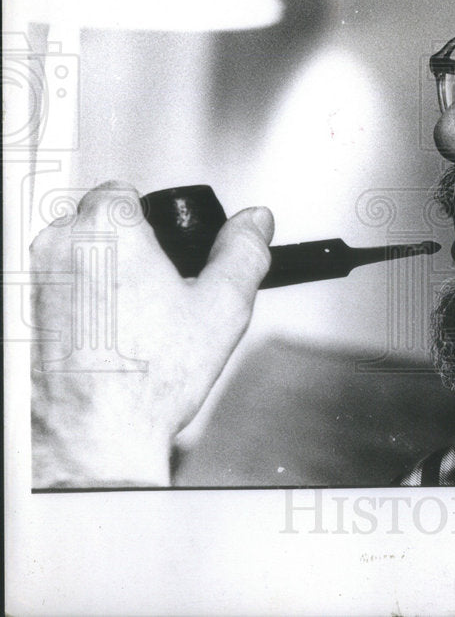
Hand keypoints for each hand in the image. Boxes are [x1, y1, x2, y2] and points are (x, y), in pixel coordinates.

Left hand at [30, 181, 273, 486]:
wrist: (95, 437)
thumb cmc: (145, 381)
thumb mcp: (222, 307)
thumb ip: (244, 252)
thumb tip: (255, 223)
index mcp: (106, 229)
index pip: (125, 192)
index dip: (154, 224)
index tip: (167, 253)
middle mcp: (59, 247)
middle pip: (97, 225)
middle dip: (128, 252)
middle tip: (157, 295)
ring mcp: (33, 281)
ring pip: (76, 260)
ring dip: (101, 279)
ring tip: (133, 325)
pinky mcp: (23, 314)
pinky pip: (56, 293)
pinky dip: (79, 308)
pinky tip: (107, 342)